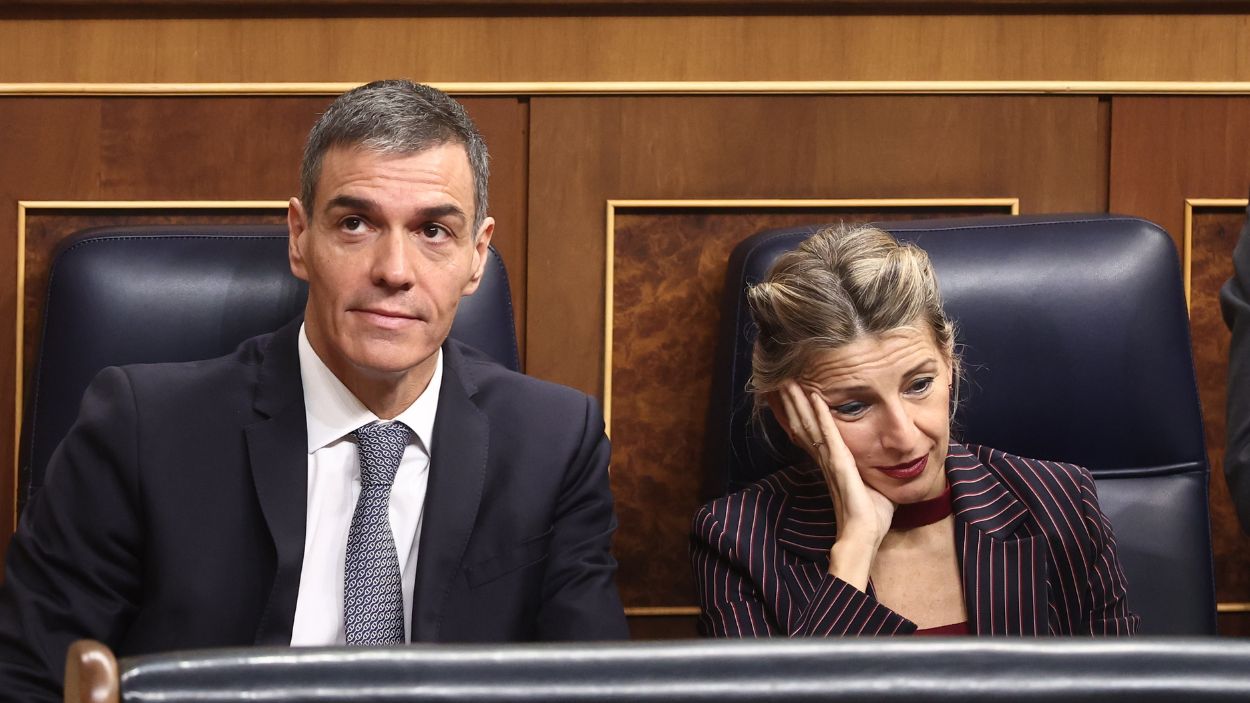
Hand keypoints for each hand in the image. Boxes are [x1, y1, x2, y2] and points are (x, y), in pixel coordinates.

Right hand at [777, 381, 894, 588]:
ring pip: (810, 426)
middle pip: (803, 425)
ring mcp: (830, 462)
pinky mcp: (840, 466)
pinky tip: (815, 398)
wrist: (864, 537)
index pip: (811, 433)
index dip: (800, 413)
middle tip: (780, 380)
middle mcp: (826, 460)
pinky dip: (821, 415)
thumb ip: (874, 469)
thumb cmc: (870, 516)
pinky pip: (829, 435)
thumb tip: (889, 459)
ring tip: (789, 383)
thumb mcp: (873, 484)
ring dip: (799, 403)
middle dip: (792, 403)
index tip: (791, 395)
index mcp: (832, 464)